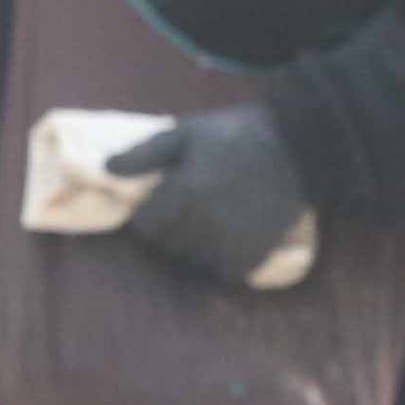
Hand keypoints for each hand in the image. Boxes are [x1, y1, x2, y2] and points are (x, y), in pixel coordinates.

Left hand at [107, 105, 310, 285]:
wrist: (298, 148)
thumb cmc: (236, 135)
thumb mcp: (187, 132)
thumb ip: (145, 153)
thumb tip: (107, 169)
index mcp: (185, 192)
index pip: (145, 226)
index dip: (150, 214)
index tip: (164, 202)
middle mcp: (205, 222)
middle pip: (167, 245)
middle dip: (172, 229)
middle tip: (191, 209)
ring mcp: (231, 241)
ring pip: (194, 261)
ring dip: (196, 246)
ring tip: (212, 221)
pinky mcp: (254, 254)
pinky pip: (223, 272)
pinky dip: (222, 261)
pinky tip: (230, 238)